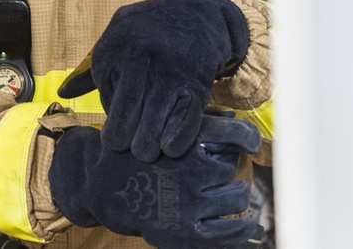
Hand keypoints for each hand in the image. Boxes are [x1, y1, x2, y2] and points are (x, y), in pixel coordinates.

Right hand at [48, 115, 261, 248]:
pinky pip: (228, 232)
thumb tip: (234, 121)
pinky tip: (246, 224)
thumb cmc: (134, 153)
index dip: (246, 136)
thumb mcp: (156, 127)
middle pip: (231, 165)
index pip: (232, 134)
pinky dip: (241, 228)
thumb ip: (193, 124)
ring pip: (236, 196)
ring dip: (237, 194)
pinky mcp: (185, 231)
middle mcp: (189, 169)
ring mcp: (189, 202)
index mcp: (182, 139)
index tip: (251, 142)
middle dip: (227, 166)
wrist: (100, 186)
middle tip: (217, 170)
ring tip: (232, 194)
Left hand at [59, 0, 249, 161]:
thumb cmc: (148, 32)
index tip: (116, 122)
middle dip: (121, 138)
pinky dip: (176, 139)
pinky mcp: (197, 84)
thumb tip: (62, 94)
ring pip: (154, 120)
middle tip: (122, 147)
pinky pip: (184, 120)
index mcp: (114, 46)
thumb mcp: (116, 37)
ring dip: (147, 144)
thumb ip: (91, 69)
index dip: (110, 113)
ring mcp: (170, 71)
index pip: (105, 94)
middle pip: (126, 111)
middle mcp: (140, 57)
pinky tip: (169, 147)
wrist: (197, 15)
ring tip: (145, 152)